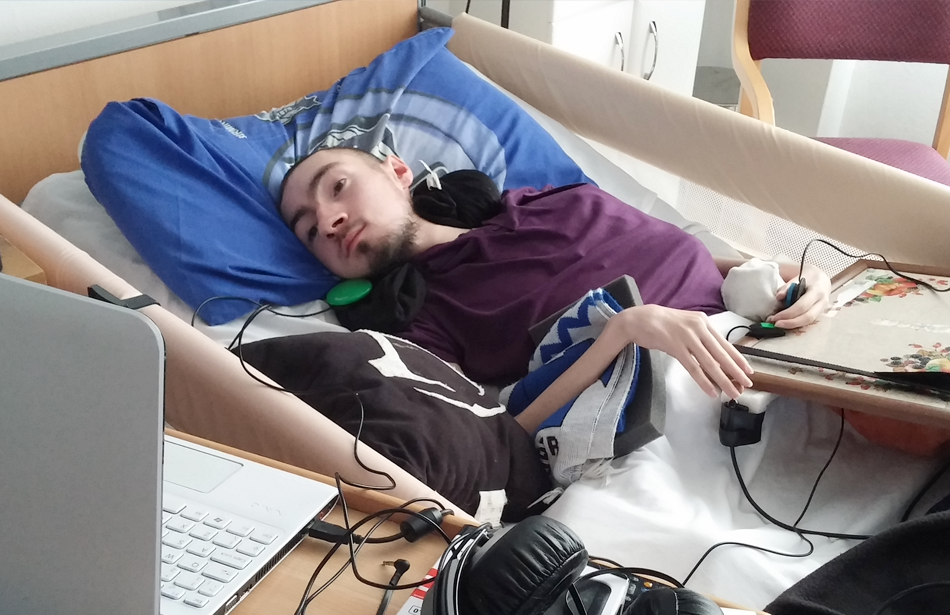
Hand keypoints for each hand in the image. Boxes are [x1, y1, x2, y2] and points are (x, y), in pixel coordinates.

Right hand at [610, 304, 753, 399]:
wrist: (638, 318)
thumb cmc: (662, 323)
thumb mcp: (686, 325)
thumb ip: (700, 336)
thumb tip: (714, 355)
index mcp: (703, 322)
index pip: (725, 344)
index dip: (738, 359)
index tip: (748, 371)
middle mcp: (698, 328)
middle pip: (721, 354)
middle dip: (735, 372)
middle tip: (747, 385)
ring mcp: (687, 336)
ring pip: (710, 363)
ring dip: (723, 380)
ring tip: (732, 392)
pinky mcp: (675, 346)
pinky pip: (693, 367)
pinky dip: (703, 381)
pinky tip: (711, 391)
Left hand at [768, 263, 830, 328]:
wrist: (821, 278)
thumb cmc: (807, 277)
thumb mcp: (797, 277)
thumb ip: (787, 286)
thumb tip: (779, 296)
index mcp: (816, 290)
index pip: (802, 305)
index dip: (788, 313)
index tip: (775, 317)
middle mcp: (822, 301)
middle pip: (807, 317)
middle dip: (790, 322)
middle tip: (776, 324)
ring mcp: (823, 308)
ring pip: (808, 321)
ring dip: (792, 325)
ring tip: (779, 324)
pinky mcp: (820, 313)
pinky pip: (808, 321)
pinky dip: (796, 324)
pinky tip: (786, 323)